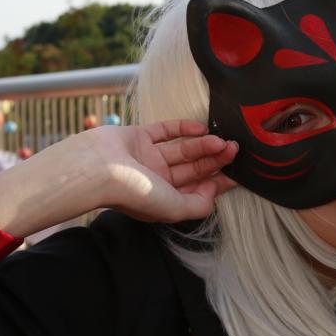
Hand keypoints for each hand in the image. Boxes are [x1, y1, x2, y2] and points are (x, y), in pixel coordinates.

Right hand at [79, 120, 238, 221]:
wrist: (94, 170)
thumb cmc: (132, 193)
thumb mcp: (173, 208)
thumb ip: (198, 204)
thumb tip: (214, 191)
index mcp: (163, 199)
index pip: (197, 190)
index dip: (219, 182)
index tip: (241, 174)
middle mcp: (155, 179)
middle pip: (193, 168)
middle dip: (215, 160)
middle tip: (235, 150)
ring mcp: (146, 157)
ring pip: (183, 149)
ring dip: (204, 144)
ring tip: (223, 141)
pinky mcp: (137, 136)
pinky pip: (165, 130)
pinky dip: (183, 127)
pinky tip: (201, 128)